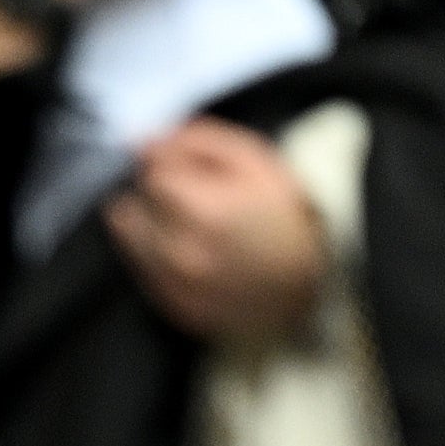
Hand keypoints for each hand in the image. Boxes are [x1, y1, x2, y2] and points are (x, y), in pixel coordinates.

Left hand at [103, 116, 325, 341]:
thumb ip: (198, 142)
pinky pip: (144, 271)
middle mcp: (180, 253)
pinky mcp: (174, 307)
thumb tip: (146, 139)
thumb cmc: (286, 215)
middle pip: (133, 207)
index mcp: (202, 212)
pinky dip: (157, 257)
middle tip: (191, 199)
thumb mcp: (255, 160)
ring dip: (149, 225)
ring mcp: (175, 285)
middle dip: (156, 195)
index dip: (168, 165)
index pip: (150, 173)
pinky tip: (192, 251)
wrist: (314, 283)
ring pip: (130, 240)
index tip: (189, 169)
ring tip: (189, 225)